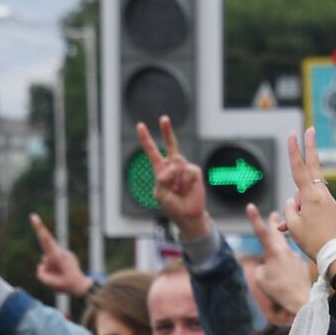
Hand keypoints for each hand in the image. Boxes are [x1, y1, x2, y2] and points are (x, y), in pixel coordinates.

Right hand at [30, 213, 93, 296]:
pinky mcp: (67, 256)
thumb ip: (41, 273)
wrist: (81, 286)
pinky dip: (55, 266)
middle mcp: (61, 252)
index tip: (34, 217)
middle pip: (47, 241)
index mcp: (57, 257)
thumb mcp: (49, 283)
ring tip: (59, 275)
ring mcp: (65, 253)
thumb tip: (42, 264)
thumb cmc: (66, 285)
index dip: (39, 228)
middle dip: (40, 230)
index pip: (46, 240)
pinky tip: (62, 272)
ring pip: (50, 257)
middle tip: (33, 216)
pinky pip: (55, 260)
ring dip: (50, 265)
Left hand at [136, 116, 211, 239]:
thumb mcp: (159, 194)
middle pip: (171, 145)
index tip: (140, 126)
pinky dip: (185, 181)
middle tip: (164, 119)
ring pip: (177, 162)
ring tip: (178, 190)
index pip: (152, 152)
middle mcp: (173, 166)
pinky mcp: (195, 172)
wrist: (188, 216)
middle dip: (167, 131)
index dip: (146, 139)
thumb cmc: (173, 206)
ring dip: (175, 177)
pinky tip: (186, 189)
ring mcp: (184, 168)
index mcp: (161, 170)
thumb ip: (162, 179)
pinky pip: (187, 171)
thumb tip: (172, 167)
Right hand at [247, 202, 312, 320]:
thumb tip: (266, 264)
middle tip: (274, 214)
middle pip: (277, 233)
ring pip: (286, 247)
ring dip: (281, 243)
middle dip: (274, 223)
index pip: (261, 232)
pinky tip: (287, 272)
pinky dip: (287, 261)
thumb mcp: (260, 279)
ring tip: (279, 244)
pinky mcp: (302, 263)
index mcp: (274, 253)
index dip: (254, 219)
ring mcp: (295, 256)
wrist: (302, 299)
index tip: (250, 206)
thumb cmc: (279, 291)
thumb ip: (260, 267)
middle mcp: (286, 251)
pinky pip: (292, 259)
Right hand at [280, 127, 335, 262]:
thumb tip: (293, 201)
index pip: (300, 168)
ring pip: (308, 194)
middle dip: (310, 148)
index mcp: (310, 196)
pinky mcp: (332, 208)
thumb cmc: (311, 241)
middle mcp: (322, 194)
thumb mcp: (293, 224)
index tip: (294, 134)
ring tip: (295, 229)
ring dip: (298, 206)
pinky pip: (314, 205)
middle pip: (313, 167)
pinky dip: (305, 213)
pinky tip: (303, 230)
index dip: (295, 150)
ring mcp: (329, 201)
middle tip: (311, 129)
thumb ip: (289, 208)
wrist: (333, 254)